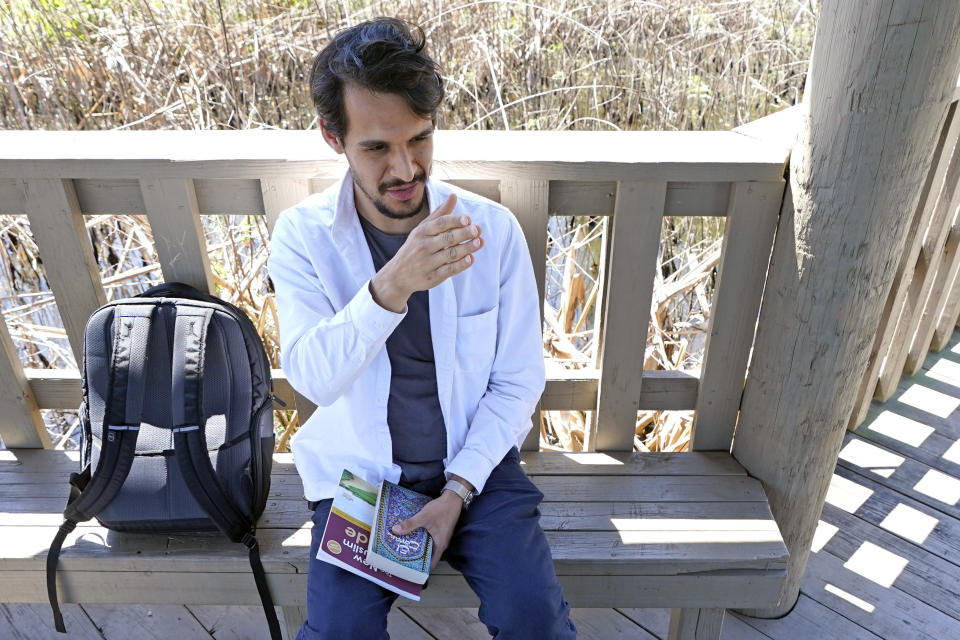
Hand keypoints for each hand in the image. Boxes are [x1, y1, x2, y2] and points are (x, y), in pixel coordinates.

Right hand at [370, 194, 483, 312]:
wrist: (397, 275)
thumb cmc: (414, 247)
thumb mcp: (422, 229)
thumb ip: (440, 214)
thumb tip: (454, 196)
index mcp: (422, 232)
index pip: (440, 224)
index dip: (455, 221)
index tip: (468, 219)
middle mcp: (424, 246)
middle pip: (447, 238)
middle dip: (464, 233)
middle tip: (477, 230)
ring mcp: (427, 262)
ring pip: (450, 254)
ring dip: (466, 248)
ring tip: (479, 242)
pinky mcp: (432, 277)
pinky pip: (449, 270)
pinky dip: (461, 265)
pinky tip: (471, 259)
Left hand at [391, 490, 462, 570]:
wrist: (454, 497)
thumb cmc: (442, 509)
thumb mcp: (424, 517)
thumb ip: (410, 524)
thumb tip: (395, 530)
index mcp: (440, 545)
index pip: (431, 564)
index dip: (421, 568)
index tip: (409, 568)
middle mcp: (442, 543)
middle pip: (428, 555)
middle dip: (416, 556)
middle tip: (402, 555)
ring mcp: (442, 536)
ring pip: (428, 545)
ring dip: (418, 545)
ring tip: (405, 544)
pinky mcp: (440, 529)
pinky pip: (430, 538)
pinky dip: (422, 537)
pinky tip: (413, 532)